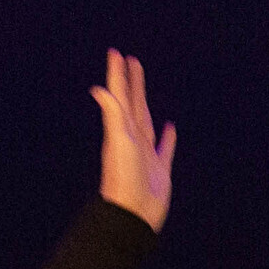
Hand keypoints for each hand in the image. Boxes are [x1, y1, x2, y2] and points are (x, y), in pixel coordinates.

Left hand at [92, 48, 175, 231]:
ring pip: (147, 121)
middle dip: (132, 83)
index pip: (120, 96)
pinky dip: (168, 137)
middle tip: (131, 61)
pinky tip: (170, 127)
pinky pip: (164, 148)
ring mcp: (146, 154)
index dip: (119, 75)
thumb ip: (113, 115)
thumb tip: (98, 89)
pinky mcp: (159, 170)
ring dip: (146, 104)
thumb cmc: (124, 178)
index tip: (117, 54)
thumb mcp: (120, 142)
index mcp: (122, 130)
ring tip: (145, 89)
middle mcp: (132, 139)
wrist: (133, 213)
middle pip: (133, 104)